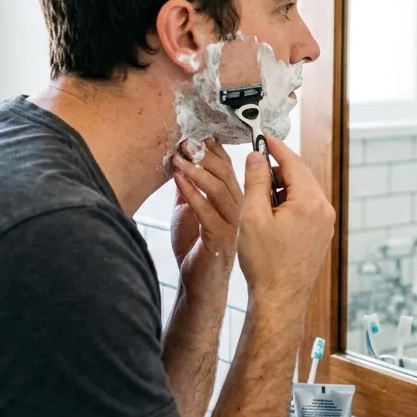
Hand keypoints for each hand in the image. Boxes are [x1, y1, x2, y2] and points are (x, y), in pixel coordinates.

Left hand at [171, 138, 242, 277]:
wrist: (199, 283)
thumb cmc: (196, 246)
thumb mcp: (190, 209)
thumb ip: (188, 187)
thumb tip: (180, 159)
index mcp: (233, 198)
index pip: (227, 166)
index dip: (213, 149)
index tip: (196, 133)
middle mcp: (239, 208)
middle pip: (226, 173)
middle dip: (204, 155)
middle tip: (185, 141)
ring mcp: (232, 223)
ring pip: (218, 189)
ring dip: (196, 171)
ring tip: (178, 158)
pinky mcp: (221, 237)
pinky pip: (207, 210)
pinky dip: (191, 193)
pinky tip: (178, 180)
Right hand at [236, 134, 335, 310]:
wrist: (279, 300)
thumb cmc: (264, 263)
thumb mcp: (252, 216)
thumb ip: (256, 181)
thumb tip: (256, 157)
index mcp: (309, 202)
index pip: (293, 162)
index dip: (275, 147)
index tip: (262, 137)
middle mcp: (324, 210)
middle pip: (301, 175)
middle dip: (278, 168)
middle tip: (255, 168)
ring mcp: (325, 224)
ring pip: (303, 192)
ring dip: (282, 187)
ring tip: (258, 198)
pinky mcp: (322, 235)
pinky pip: (306, 208)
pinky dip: (289, 203)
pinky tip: (270, 214)